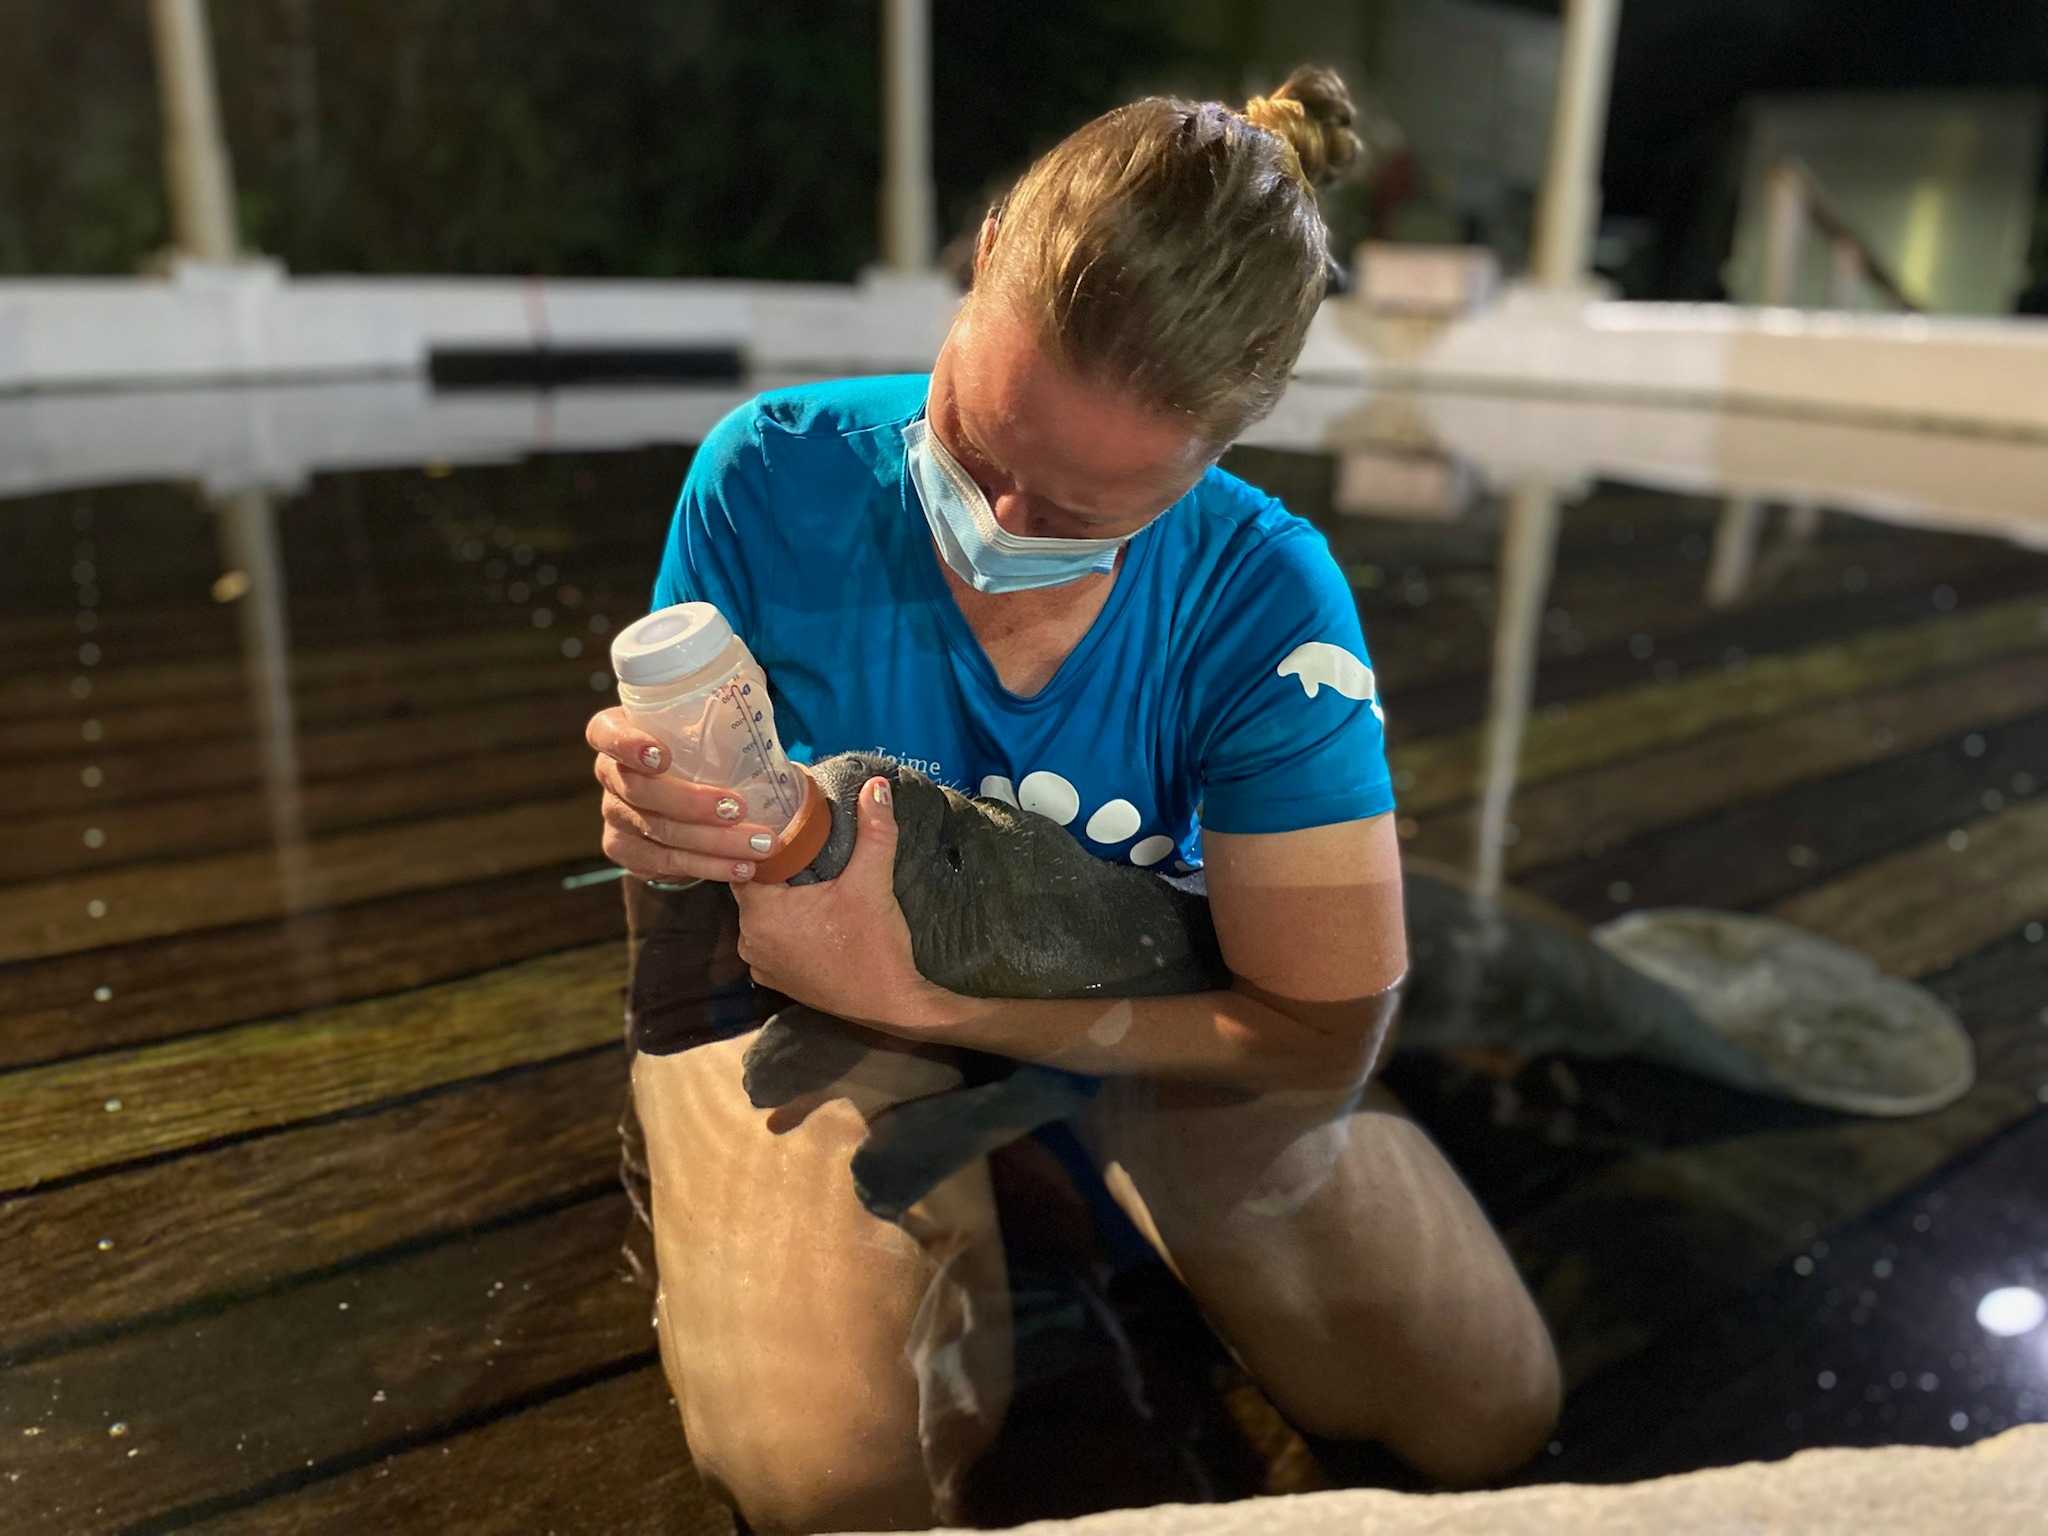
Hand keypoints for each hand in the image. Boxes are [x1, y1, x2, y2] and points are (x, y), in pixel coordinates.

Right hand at [587, 706, 785, 884]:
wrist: (680, 800)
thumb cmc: (697, 750)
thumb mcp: (699, 726)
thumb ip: (716, 714)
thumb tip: (757, 701)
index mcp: (618, 733)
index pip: (605, 733)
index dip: (627, 744)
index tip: (662, 755)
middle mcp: (610, 775)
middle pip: (639, 791)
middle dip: (692, 803)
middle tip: (738, 808)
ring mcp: (614, 815)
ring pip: (660, 832)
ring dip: (715, 843)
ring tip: (760, 845)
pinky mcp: (625, 851)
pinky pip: (666, 862)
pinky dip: (709, 866)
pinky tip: (741, 868)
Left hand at [731, 776, 952, 1032]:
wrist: (892, 1006)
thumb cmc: (875, 945)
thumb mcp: (873, 882)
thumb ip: (874, 831)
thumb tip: (876, 784)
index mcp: (761, 912)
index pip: (744, 860)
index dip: (762, 839)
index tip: (783, 819)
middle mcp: (749, 940)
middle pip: (753, 884)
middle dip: (775, 863)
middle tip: (801, 838)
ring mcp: (761, 964)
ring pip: (762, 912)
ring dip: (780, 894)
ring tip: (806, 869)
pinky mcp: (777, 980)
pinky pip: (771, 937)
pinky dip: (785, 922)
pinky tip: (810, 909)